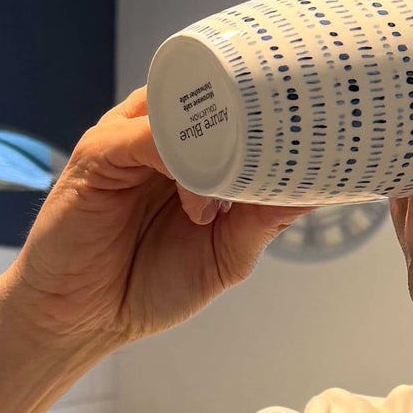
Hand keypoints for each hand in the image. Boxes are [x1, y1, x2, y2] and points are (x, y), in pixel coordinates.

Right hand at [0, 88, 313, 356]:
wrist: (80, 319)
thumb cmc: (147, 282)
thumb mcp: (228, 253)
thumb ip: (266, 216)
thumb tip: (321, 186)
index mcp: (197, 151)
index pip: (243, 107)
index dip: (284, 108)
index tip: (333, 118)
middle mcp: (165, 135)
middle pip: (218, 94)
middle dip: (264, 107)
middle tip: (312, 124)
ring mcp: (131, 138)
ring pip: (187, 108)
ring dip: (226, 136)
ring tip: (256, 169)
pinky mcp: (98, 154)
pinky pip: (144, 135)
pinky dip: (180, 156)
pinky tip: (200, 196)